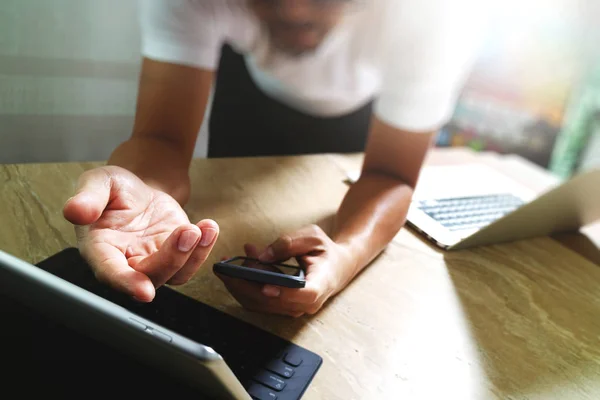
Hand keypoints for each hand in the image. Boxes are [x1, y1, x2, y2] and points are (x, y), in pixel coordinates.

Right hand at [63, 166, 218, 301]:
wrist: (139, 188)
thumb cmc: (114, 189)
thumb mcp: (99, 182)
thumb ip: (88, 197)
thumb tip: (75, 211)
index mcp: (101, 249)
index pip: (110, 272)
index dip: (125, 283)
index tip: (144, 291)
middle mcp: (126, 262)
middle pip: (149, 276)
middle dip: (171, 259)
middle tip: (187, 232)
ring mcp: (153, 261)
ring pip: (174, 274)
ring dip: (192, 256)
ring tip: (201, 228)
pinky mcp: (176, 255)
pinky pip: (191, 262)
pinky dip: (204, 248)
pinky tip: (209, 227)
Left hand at [215, 225, 356, 317]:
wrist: (335, 267)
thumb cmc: (324, 251)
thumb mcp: (312, 237)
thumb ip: (289, 243)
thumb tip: (263, 256)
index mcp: (322, 283)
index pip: (306, 294)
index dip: (286, 293)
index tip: (267, 286)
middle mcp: (307, 302)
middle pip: (274, 301)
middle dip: (247, 283)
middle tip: (228, 265)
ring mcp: (293, 309)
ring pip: (261, 303)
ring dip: (240, 284)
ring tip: (229, 262)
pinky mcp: (281, 308)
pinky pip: (257, 302)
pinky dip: (243, 287)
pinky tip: (235, 269)